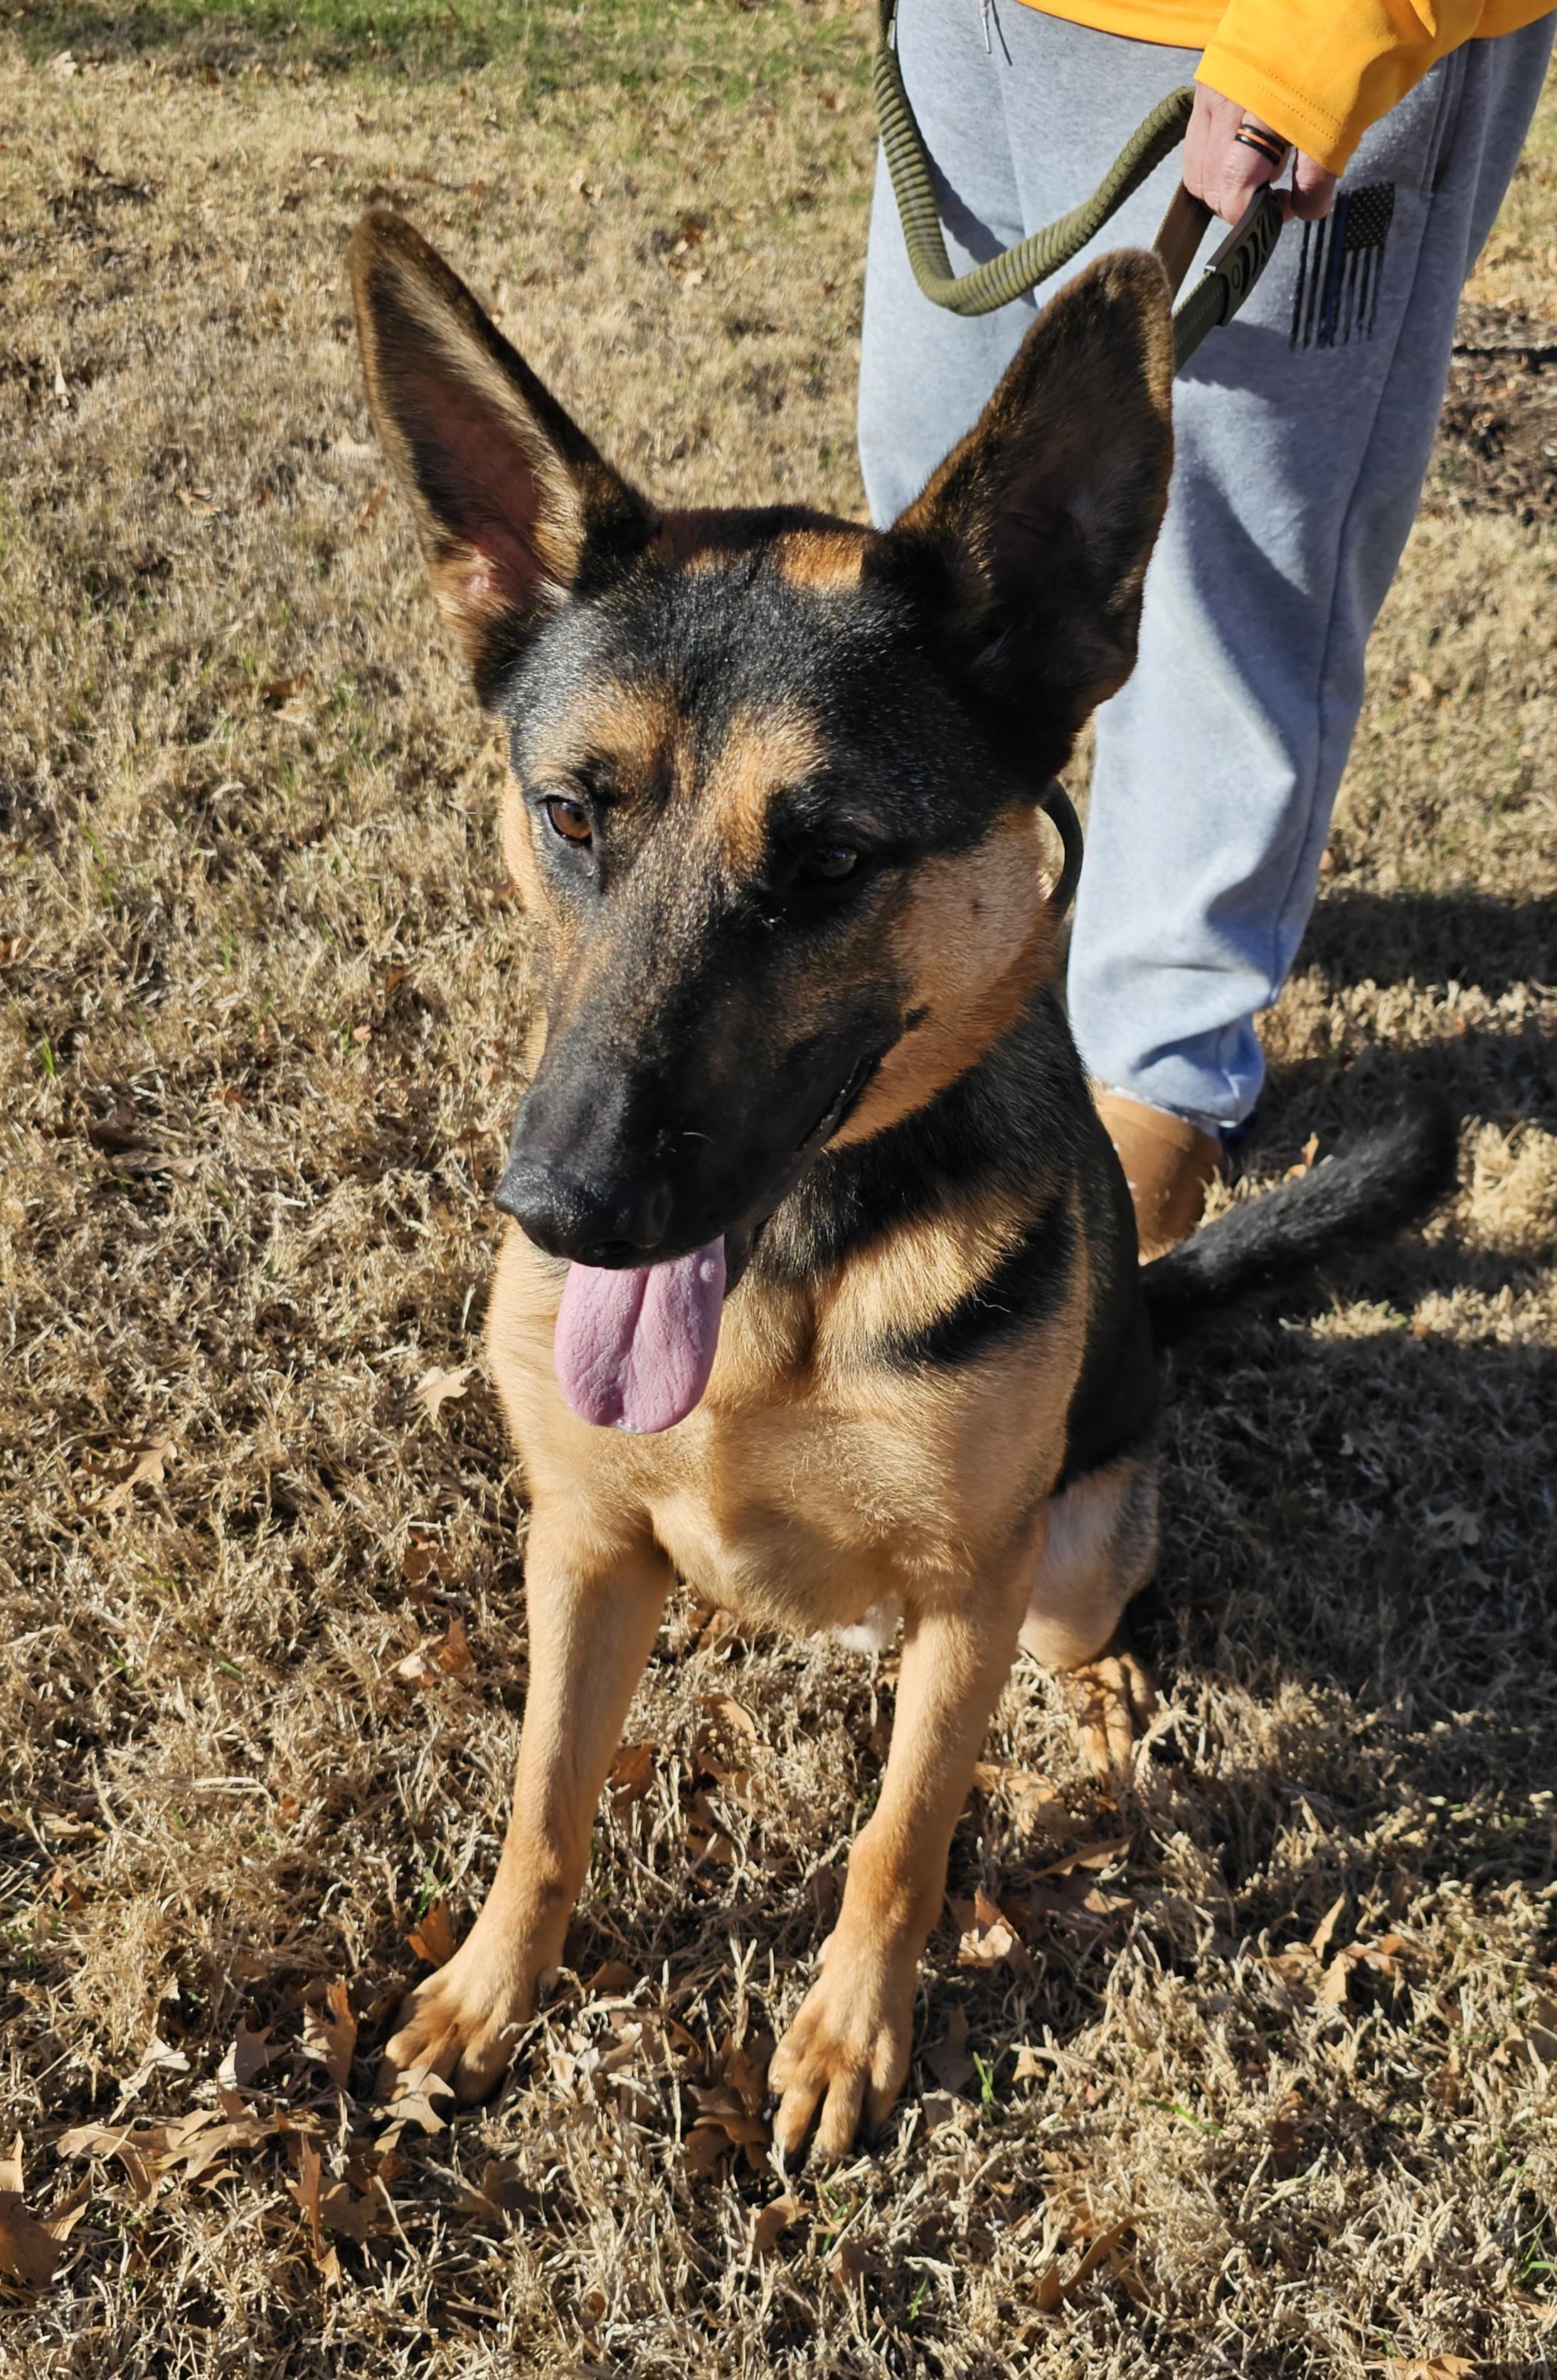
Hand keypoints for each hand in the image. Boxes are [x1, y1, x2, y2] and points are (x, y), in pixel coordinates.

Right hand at [1184, 82, 1336, 227]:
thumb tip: (1301, 211)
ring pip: (1197, 169)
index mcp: (1266, 106)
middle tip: (1273, 198)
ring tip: (1259, 175)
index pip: (1236, 185)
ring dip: (1223, 189)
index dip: (1253, 215)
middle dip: (1239, 205)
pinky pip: (1197, 142)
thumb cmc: (1352, 48)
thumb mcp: (1349, 115)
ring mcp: (1214, 88)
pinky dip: (1214, 164)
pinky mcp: (1208, 82)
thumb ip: (1319, 172)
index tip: (1282, 212)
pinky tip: (1244, 153)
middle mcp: (1230, 98)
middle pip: (1212, 182)